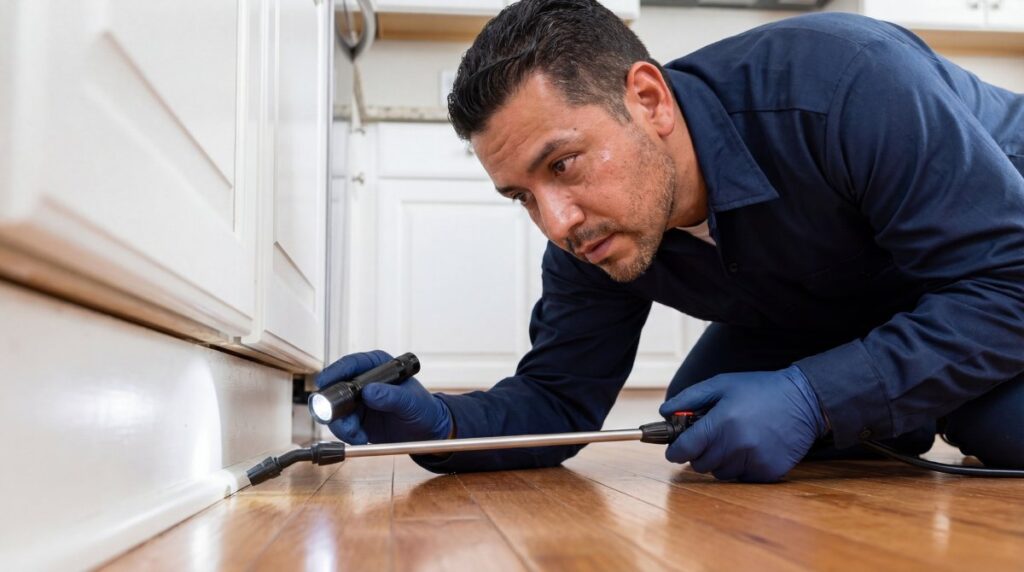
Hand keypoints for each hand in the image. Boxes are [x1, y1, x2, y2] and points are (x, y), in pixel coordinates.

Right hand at [315, 350, 451, 444]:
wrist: (426, 430)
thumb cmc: (423, 408)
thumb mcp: (411, 402)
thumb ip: (392, 396)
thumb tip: (370, 392)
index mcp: (377, 367)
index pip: (351, 365)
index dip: (335, 372)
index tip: (325, 382)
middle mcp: (363, 382)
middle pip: (335, 388)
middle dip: (334, 407)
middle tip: (345, 421)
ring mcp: (357, 401)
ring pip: (335, 410)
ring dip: (342, 425)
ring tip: (358, 435)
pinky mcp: (356, 418)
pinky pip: (342, 425)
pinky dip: (348, 434)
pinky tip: (362, 438)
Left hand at [659, 365, 826, 482]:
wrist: (804, 401)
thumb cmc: (759, 390)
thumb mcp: (722, 384)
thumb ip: (689, 398)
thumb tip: (664, 413)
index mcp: (721, 423)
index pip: (684, 449)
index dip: (675, 451)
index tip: (675, 450)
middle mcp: (736, 445)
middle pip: (700, 465)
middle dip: (700, 454)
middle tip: (711, 439)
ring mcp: (753, 461)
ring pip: (720, 474)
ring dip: (720, 462)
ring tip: (734, 441)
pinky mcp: (768, 472)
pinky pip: (741, 478)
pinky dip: (741, 468)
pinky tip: (751, 449)